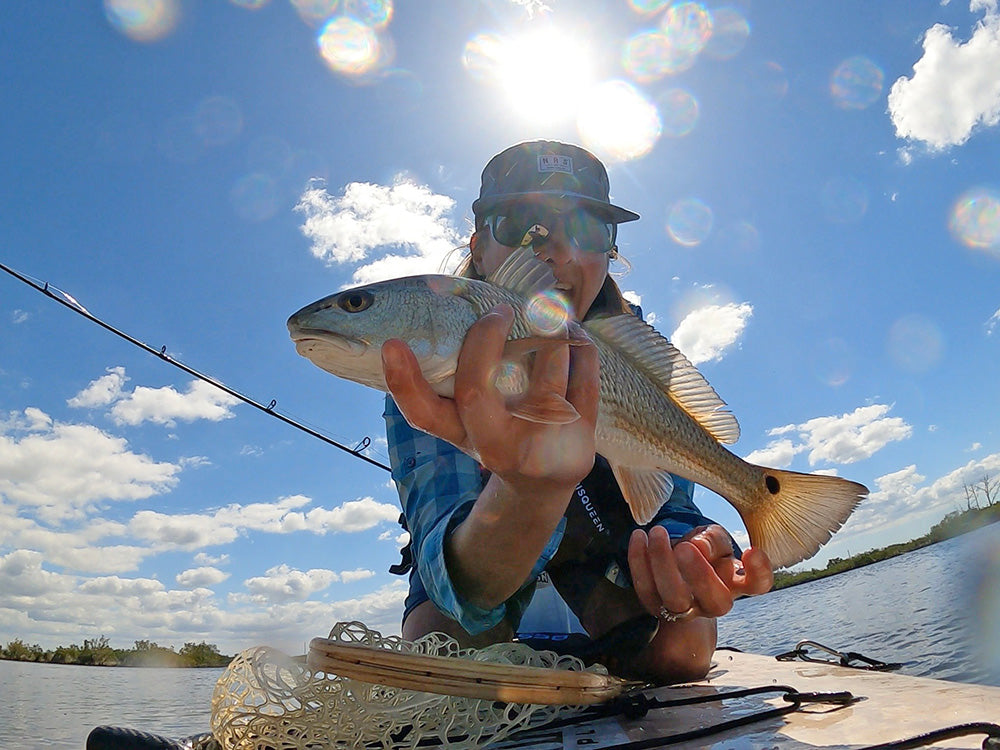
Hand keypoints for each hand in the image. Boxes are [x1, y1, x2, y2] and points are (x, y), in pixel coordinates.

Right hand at [382, 303, 599, 492]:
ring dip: (547, 330)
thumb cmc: (493, 432)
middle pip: (475, 390)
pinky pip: (585, 377)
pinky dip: (580, 348)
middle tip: (500, 309)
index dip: (402, 382)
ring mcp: (540, 446)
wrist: (543, 482)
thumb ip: (438, 385)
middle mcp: (497, 448)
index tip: (393, 343)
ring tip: (547, 312)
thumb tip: (413, 324)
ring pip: (541, 372)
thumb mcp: (462, 419)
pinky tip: (573, 335)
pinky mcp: (581, 438)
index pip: (424, 415)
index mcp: (464, 437)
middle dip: (484, 340)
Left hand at [627, 524, 772, 621]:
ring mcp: (686, 610)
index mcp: (737, 583)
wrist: (678, 570)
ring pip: (676, 599)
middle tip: (685, 546)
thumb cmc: (704, 551)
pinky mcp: (657, 606)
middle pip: (715, 600)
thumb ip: (713, 540)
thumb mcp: (714, 538)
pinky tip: (638, 536)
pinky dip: (639, 562)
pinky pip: (646, 589)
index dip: (759, 572)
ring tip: (658, 533)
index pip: (757, 584)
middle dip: (700, 574)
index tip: (750, 551)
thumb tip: (699, 547)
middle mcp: (715, 602)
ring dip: (664, 565)